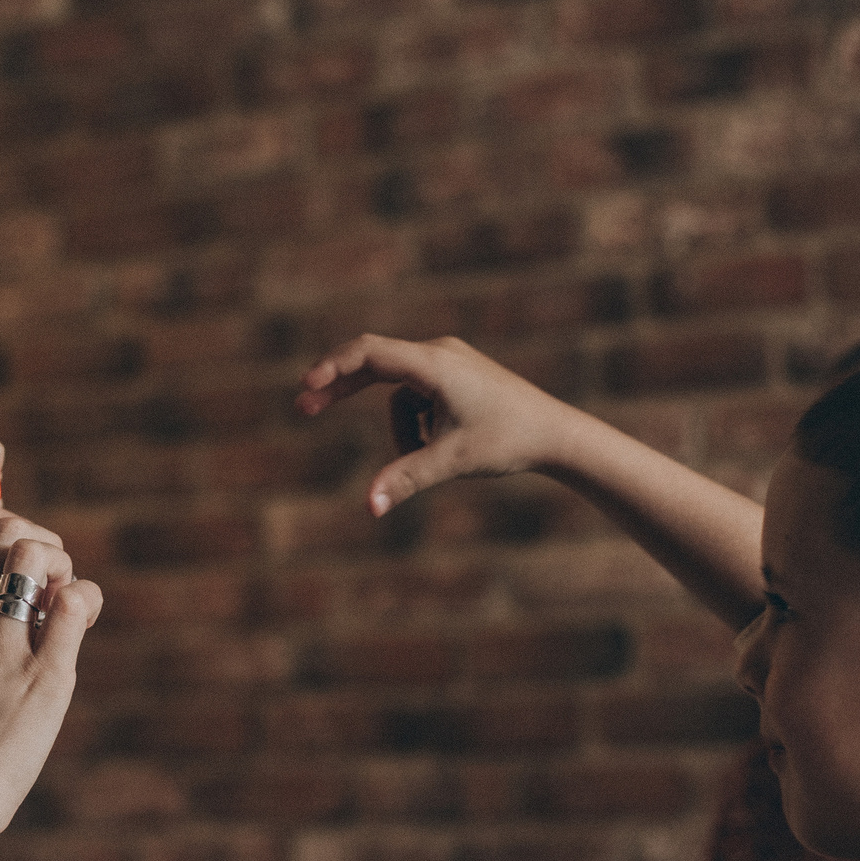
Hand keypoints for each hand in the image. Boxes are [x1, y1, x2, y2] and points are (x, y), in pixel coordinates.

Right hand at [0, 516, 100, 840]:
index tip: (15, 602)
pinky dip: (85, 600)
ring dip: (60, 565)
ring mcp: (1, 645)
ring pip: (34, 556)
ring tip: (66, 600)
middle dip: (35, 549)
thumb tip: (8, 621)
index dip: (1, 572)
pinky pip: (73, 604)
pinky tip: (82, 622)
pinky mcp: (43, 674)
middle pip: (1, 538)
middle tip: (50, 587)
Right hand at [295, 334, 581, 516]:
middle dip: (340, 388)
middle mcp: (438, 354)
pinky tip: (444, 446)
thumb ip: (406, 478)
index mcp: (434, 364)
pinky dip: (416, 426)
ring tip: (428, 458)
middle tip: (303, 407)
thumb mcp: (452, 461)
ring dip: (401, 430)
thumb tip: (370, 506)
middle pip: (373, 363)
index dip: (333, 367)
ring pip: (398, 396)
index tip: (307, 386)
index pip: (370, 353)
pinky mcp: (454, 376)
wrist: (556, 435)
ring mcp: (447, 363)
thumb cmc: (509, 441)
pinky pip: (417, 399)